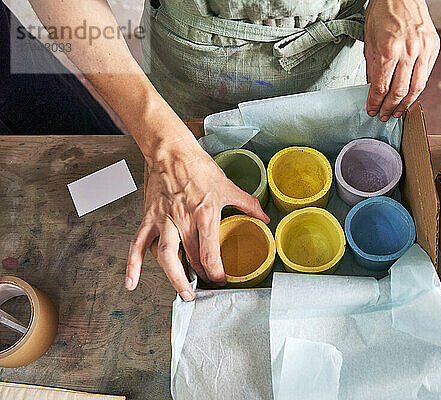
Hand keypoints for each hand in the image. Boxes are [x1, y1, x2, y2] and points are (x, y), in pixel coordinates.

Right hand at [125, 134, 269, 300]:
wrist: (172, 152)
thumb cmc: (199, 167)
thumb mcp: (228, 186)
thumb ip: (248, 204)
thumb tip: (264, 219)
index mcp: (205, 215)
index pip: (210, 254)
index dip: (217, 272)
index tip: (222, 279)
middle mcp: (183, 221)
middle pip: (192, 259)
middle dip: (201, 277)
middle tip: (208, 285)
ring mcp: (164, 221)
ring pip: (166, 257)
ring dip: (174, 279)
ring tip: (183, 293)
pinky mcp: (149, 218)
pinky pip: (138, 245)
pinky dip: (133, 265)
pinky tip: (131, 283)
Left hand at [364, 0, 439, 120]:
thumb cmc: (382, 12)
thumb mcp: (369, 42)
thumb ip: (373, 68)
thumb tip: (374, 90)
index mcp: (388, 49)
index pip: (381, 87)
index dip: (375, 103)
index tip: (372, 110)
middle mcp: (408, 50)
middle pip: (399, 91)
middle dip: (389, 108)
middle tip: (384, 116)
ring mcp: (423, 49)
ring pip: (416, 87)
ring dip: (405, 104)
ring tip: (397, 112)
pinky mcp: (433, 47)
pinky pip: (425, 75)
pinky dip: (417, 89)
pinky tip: (410, 96)